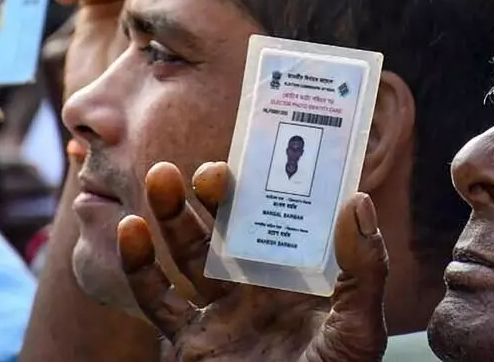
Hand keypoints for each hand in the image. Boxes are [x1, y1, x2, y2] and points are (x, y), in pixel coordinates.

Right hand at [118, 162, 388, 361]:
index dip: (272, 185)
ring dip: (173, 214)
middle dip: (216, 195)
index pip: (285, 219)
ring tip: (162, 177)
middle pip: (231, 228)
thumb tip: (356, 199)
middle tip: (210, 170)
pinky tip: (130, 231)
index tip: (264, 150)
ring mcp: (221, 315)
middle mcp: (259, 290)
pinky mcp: (189, 343)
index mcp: (302, 280)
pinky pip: (156, 300)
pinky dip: (139, 267)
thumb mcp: (361, 328)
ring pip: (190, 254)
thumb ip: (363, 268)